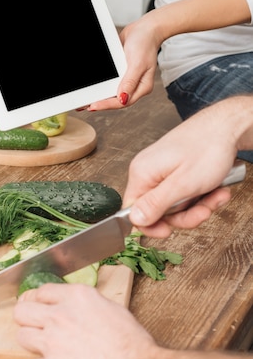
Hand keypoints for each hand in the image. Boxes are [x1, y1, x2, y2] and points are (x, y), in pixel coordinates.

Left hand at [14, 283, 155, 358]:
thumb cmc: (131, 343)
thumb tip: (72, 307)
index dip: (42, 302)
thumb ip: (84, 304)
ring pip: (22, 336)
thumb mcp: (110, 307)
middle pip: (22, 311)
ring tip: (51, 351)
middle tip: (37, 328)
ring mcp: (51, 342)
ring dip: (34, 343)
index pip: (41, 292)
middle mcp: (59, 315)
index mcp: (76, 296)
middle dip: (28, 319)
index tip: (42, 309)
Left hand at [87, 17, 159, 110]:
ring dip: (98, 95)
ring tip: (83, 100)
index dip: (107, 105)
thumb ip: (130, 81)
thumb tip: (122, 98)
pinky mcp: (120, 71)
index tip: (93, 106)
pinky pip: (109, 80)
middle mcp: (134, 85)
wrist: (144, 28)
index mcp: (141, 87)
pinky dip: (100, 83)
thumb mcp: (138, 63)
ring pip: (111, 91)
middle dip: (100, 103)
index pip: (123, 101)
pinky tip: (90, 85)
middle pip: (115, 99)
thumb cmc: (145, 43)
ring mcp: (126, 79)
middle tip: (83, 105)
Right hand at [123, 99, 242, 236]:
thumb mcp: (182, 184)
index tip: (169, 231)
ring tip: (217, 195)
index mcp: (142, 173)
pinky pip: (183, 194)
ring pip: (174, 205)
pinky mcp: (174, 171)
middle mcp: (147, 172)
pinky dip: (200, 195)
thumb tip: (133, 220)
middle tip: (205, 209)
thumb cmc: (207, 148)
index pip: (132, 212)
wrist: (227, 126)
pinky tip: (216, 189)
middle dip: (185, 215)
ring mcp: (161, 171)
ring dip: (198, 205)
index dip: (151, 226)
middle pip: (157, 211)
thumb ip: (155, 204)